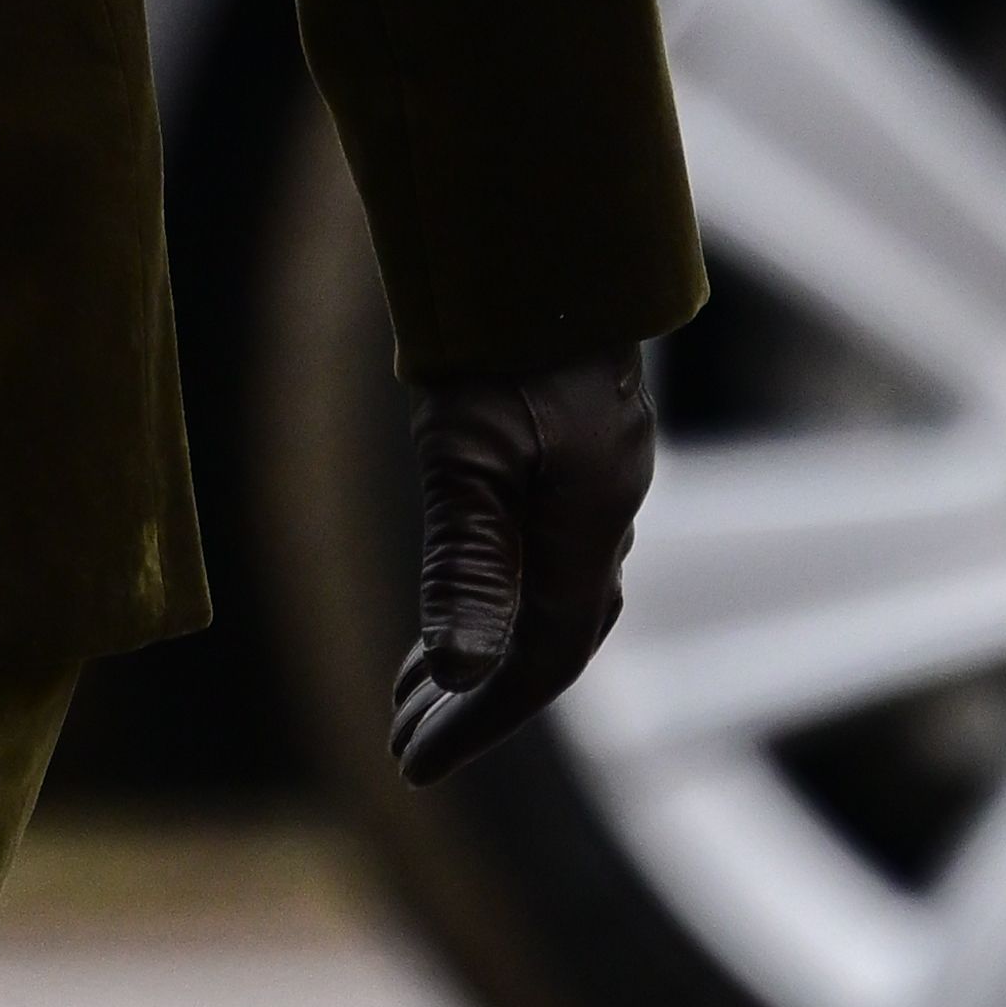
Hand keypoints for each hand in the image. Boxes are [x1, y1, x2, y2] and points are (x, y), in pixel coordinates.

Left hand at [393, 349, 655, 786]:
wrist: (542, 239)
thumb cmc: (497, 336)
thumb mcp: (466, 449)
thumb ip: (468, 562)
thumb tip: (465, 674)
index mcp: (584, 531)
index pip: (534, 662)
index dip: (476, 723)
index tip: (410, 767)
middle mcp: (600, 521)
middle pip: (545, 645)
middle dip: (477, 706)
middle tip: (405, 747)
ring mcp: (593, 490)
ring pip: (546, 606)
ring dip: (486, 658)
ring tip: (418, 696)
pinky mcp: (575, 461)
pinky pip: (544, 565)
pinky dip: (500, 605)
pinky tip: (465, 610)